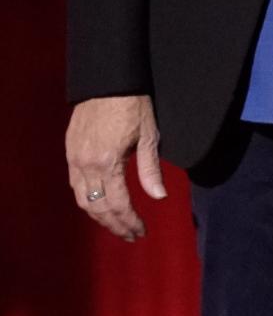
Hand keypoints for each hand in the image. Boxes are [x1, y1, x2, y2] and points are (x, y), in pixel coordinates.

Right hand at [66, 95, 166, 241]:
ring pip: (82, 199)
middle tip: (131, 235)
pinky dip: (87, 200)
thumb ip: (150, 169)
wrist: (108, 79)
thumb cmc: (133, 104)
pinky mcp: (70, 151)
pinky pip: (75, 185)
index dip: (129, 221)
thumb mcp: (148, 135)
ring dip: (99, 217)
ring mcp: (74, 158)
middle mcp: (86, 165)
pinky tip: (100, 204)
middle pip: (97, 207)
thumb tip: (159, 197)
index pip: (118, 204)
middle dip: (115, 225)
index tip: (141, 232)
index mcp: (107, 162)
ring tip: (117, 225)